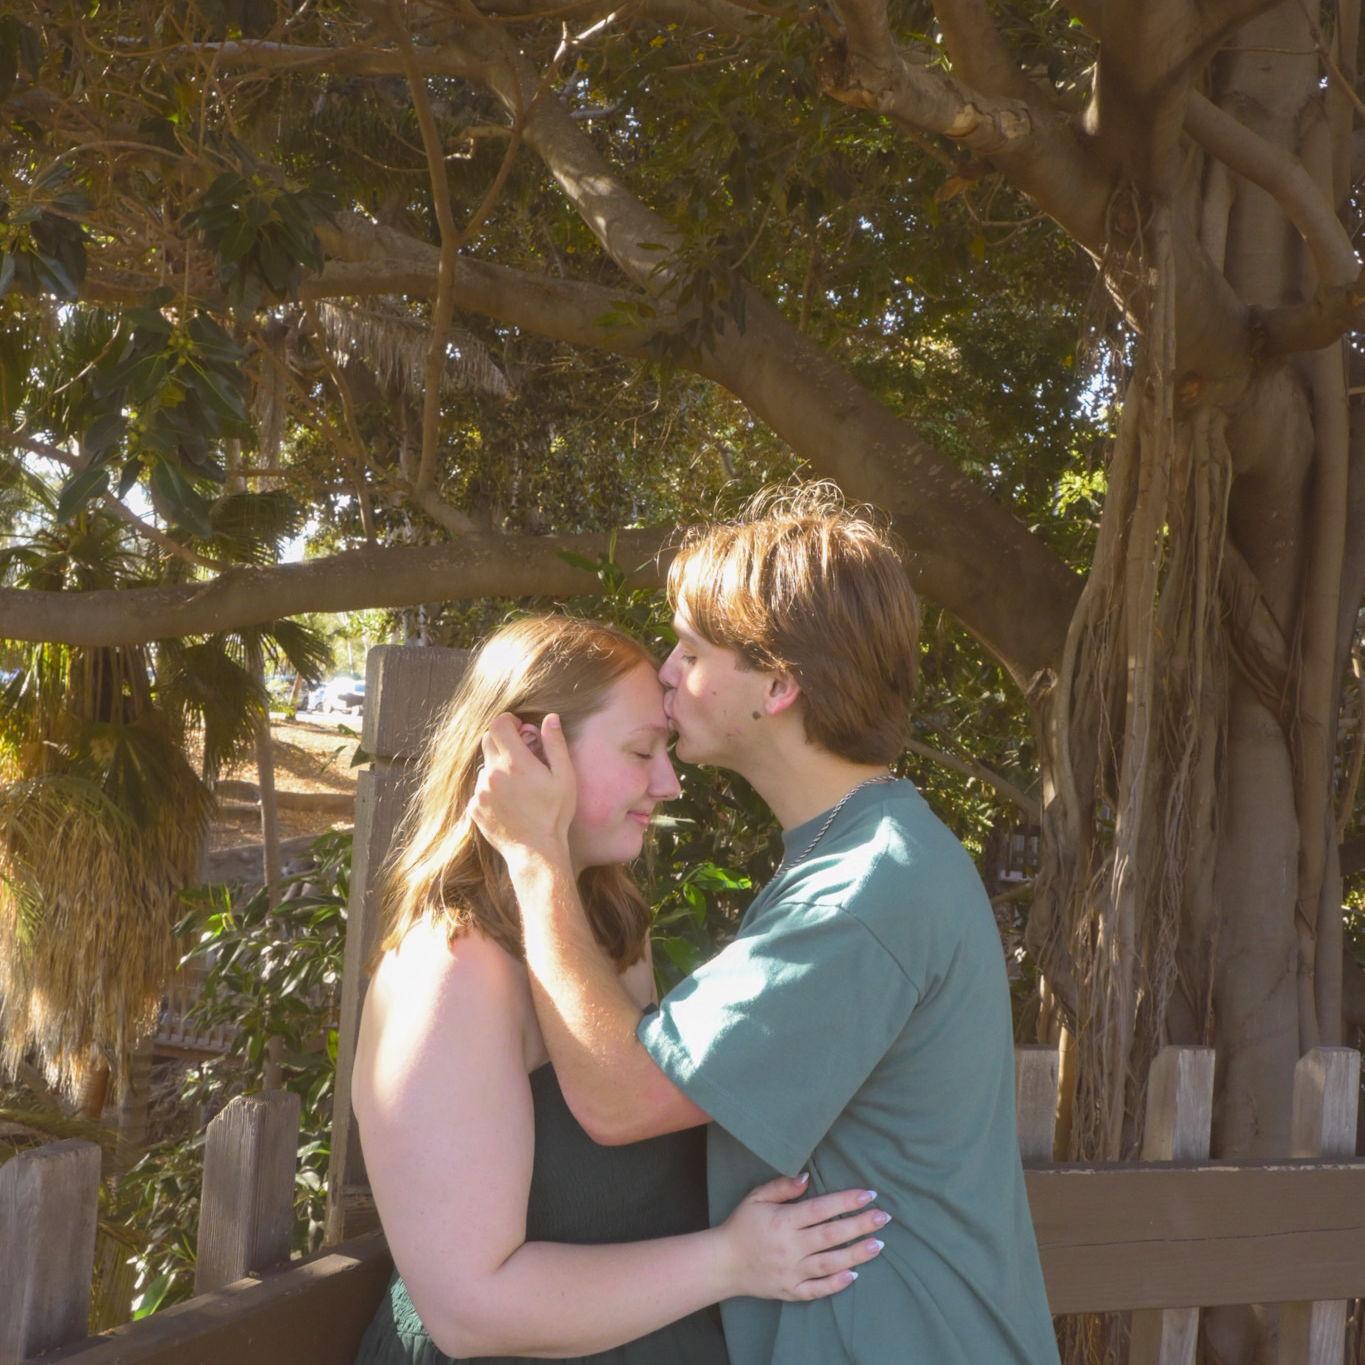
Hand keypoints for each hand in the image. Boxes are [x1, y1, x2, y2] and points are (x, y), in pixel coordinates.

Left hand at [468, 713, 577, 865]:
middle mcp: (493, 773)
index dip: (508, 721)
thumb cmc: (555, 815)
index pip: (498, 724)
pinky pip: (480, 789)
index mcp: (515, 762)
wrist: (536, 852)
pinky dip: (492, 789)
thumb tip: (550, 718)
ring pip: (485, 766)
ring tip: (518, 786)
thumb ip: (555, 744)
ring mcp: (481, 792)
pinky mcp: (474, 808)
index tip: (519, 728)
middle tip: (521, 754)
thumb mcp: (564, 777)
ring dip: (498, 767)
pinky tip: (509, 803)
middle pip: (488, 740)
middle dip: (503, 740)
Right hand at [715, 1174, 887, 1301]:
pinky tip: (853, 1275)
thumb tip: (807, 1177)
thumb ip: (782, 1187)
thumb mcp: (756, 1198)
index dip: (846, 1201)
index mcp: (782, 1221)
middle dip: (860, 1225)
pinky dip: (836, 1284)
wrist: (723, 1263)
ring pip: (830, 1263)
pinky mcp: (790, 1291)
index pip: (821, 1209)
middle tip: (884, 1218)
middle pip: (831, 1235)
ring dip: (856, 1254)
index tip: (868, 1194)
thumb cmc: (741, 1226)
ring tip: (879, 1245)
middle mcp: (790, 1247)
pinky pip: (817, 1289)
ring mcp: (791, 1271)